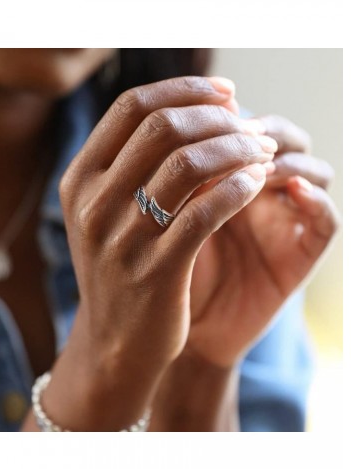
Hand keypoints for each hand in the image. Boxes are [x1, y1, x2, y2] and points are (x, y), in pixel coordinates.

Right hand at [36, 76, 276, 430]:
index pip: (132, 107)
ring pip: (189, 165)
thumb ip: (137, 164)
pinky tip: (255, 182)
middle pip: (163, 128)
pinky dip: (238, 188)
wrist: (115, 342)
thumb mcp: (110, 213)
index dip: (185, 90)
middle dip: (218, 118)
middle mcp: (94, 204)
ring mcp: (122, 239)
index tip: (226, 93)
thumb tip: (200, 114)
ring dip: (237, 149)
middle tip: (251, 125)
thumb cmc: (121, 268)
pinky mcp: (156, 272)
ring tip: (262, 151)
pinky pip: (206, 213)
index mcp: (80, 180)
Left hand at [186, 114, 339, 367]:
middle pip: (283, 139)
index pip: (245, 127)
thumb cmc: (164, 269)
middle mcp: (261, 194)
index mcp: (227, 180)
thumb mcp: (169, 215)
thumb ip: (180, 174)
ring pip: (312, 170)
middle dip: (264, 133)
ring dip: (289, 161)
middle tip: (240, 137)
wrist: (180, 329)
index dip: (233, 117)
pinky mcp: (301, 254)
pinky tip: (292, 191)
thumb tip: (182, 122)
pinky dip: (316, 200)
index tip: (212, 116)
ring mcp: (284, 222)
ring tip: (259, 166)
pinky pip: (326, 220)